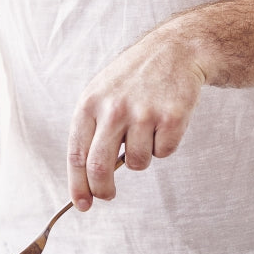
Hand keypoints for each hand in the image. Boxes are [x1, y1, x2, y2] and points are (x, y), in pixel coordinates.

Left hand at [67, 26, 205, 209]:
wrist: (176, 49)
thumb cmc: (135, 77)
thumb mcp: (103, 92)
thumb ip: (93, 129)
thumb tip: (87, 177)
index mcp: (90, 103)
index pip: (77, 154)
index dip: (77, 185)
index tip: (82, 204)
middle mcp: (114, 109)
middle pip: (100, 168)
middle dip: (102, 190)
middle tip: (108, 195)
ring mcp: (143, 113)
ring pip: (137, 163)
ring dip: (141, 156)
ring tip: (147, 128)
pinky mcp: (172, 118)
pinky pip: (164, 153)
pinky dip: (164, 144)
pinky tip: (165, 120)